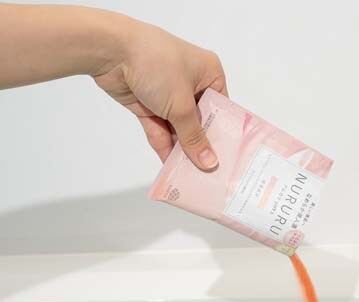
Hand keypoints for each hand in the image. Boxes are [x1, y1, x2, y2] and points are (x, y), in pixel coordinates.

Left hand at [93, 20, 226, 170]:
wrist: (110, 50)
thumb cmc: (157, 65)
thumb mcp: (182, 105)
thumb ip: (194, 137)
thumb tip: (209, 163)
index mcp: (209, 73)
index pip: (221, 108)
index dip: (223, 133)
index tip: (227, 157)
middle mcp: (190, 82)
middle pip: (199, 120)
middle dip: (200, 144)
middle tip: (208, 171)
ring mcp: (167, 92)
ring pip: (178, 126)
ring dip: (181, 148)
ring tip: (189, 173)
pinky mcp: (147, 102)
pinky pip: (159, 127)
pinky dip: (164, 143)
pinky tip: (170, 165)